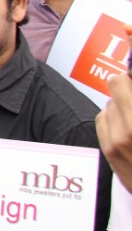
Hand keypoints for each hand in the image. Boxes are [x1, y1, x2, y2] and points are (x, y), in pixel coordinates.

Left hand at [99, 71, 131, 191]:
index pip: (120, 83)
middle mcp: (126, 132)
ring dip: (119, 105)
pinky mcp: (109, 153)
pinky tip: (126, 124)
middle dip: (127, 90)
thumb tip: (128, 79)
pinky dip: (112, 119)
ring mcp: (115, 143)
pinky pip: (102, 122)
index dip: (128, 78)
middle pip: (114, 92)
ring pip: (107, 107)